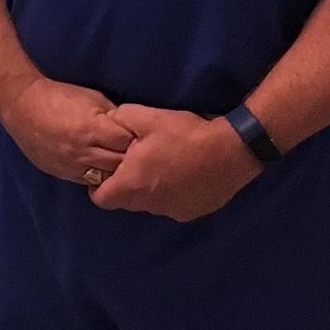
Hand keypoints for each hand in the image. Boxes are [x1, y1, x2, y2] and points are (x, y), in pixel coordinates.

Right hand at [0, 76, 133, 186]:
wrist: (23, 106)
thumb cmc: (59, 97)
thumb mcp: (92, 98)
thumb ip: (113, 116)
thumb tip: (133, 128)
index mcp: (91, 129)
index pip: (127, 143)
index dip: (137, 139)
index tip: (142, 136)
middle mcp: (82, 151)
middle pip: (119, 164)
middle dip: (131, 158)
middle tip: (138, 153)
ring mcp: (71, 165)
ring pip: (106, 178)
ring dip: (115, 171)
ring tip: (122, 163)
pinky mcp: (62, 173)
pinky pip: (88, 181)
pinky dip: (99, 176)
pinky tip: (103, 168)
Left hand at [88, 105, 262, 221]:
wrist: (230, 151)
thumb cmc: (184, 134)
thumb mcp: (147, 117)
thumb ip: (120, 119)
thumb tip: (108, 123)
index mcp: (132, 185)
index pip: (100, 199)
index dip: (99, 185)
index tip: (108, 170)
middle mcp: (149, 205)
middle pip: (126, 201)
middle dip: (127, 184)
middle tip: (139, 161)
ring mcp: (171, 212)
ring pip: (150, 204)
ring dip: (151, 188)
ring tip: (165, 164)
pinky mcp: (191, 213)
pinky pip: (172, 205)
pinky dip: (173, 193)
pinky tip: (184, 174)